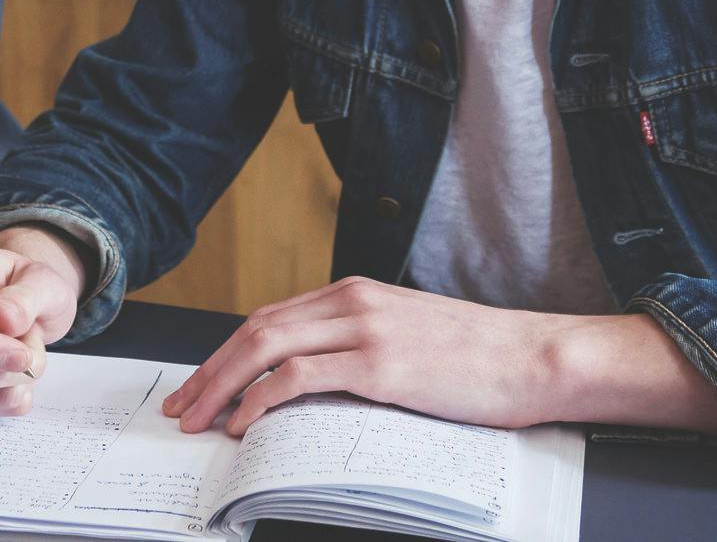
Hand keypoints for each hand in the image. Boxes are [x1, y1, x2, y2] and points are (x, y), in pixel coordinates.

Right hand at [0, 234, 81, 418]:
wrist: (30, 309)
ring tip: (24, 352)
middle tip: (33, 348)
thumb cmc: (29, 289)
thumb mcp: (43, 282)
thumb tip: (0, 316)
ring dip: (12, 380)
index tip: (19, 354)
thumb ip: (25, 297)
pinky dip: (9, 396)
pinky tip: (16, 373)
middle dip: (6, 369)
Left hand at [163, 277, 582, 435]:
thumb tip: (316, 380)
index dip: (227, 352)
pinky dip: (261, 399)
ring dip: (222, 386)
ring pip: (266, 348)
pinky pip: (299, 378)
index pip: (271, 317)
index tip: (201, 384)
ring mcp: (364, 329)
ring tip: (199, 420)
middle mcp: (352, 301)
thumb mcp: (409, 336)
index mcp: (356, 293)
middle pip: (255, 329)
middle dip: (209, 370)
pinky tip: (244, 424)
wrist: (534, 357)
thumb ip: (361, 344)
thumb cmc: (481, 357)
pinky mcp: (379, 364)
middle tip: (182, 407)